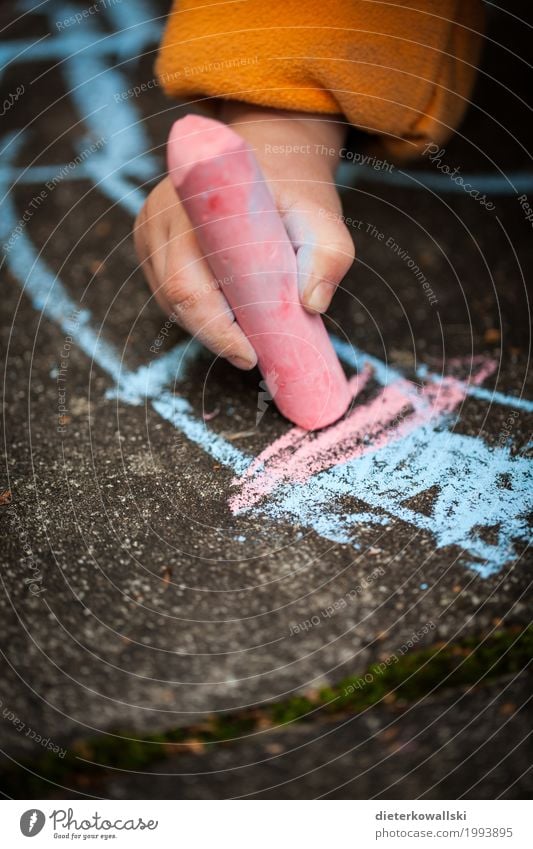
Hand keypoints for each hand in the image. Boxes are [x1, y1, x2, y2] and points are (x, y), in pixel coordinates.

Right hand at [134, 103, 354, 368]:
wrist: (268, 154)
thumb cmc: (295, 192)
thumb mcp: (324, 220)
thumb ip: (328, 257)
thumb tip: (312, 305)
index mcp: (195, 204)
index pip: (189, 284)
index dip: (215, 328)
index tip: (249, 355)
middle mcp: (162, 215)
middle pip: (174, 297)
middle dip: (214, 335)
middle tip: (254, 354)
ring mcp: (149, 228)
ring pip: (168, 299)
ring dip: (205, 324)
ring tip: (245, 330)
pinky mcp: (149, 241)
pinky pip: (166, 290)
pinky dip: (195, 310)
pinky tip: (226, 311)